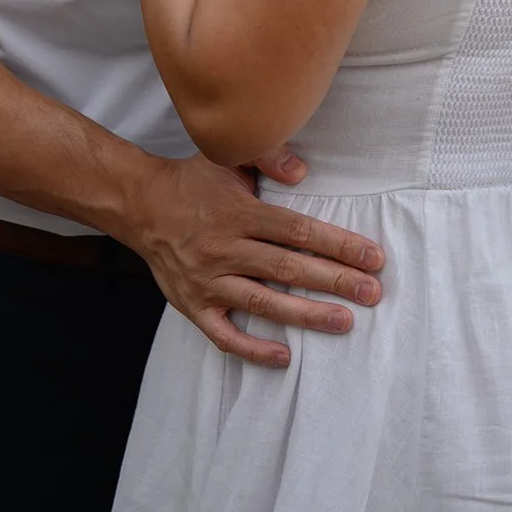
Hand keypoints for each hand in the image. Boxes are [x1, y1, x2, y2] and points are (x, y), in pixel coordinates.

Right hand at [114, 152, 383, 367]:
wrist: (139, 205)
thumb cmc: (192, 180)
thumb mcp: (226, 156)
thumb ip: (267, 155)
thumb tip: (303, 171)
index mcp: (238, 212)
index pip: (297, 230)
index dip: (337, 243)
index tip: (372, 256)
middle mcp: (224, 249)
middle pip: (288, 268)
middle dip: (334, 280)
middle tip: (373, 292)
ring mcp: (207, 281)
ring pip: (263, 303)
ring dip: (306, 315)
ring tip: (344, 321)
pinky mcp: (193, 306)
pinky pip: (225, 336)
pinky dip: (253, 350)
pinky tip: (284, 357)